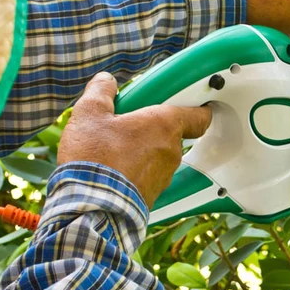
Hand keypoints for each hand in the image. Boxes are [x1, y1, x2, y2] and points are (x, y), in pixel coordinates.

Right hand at [57, 73, 211, 206]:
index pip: (199, 115)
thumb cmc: (94, 159)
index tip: (196, 102)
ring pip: (157, 157)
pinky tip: (111, 171)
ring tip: (112, 151)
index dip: (199, 108)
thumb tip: (106, 82)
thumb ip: (101, 91)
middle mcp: (171, 151)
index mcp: (163, 125)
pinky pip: (147, 177)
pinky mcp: (152, 197)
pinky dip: (134, 172)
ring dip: (142, 152)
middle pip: (170, 134)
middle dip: (151, 129)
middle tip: (127, 125)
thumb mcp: (90, 114)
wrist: (90, 208)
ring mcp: (163, 176)